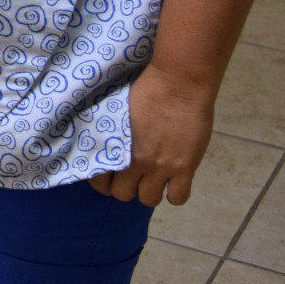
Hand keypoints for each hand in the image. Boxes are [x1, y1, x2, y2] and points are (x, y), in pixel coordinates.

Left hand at [91, 64, 215, 205]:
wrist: (178, 83)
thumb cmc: (146, 89)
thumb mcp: (118, 111)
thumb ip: (112, 133)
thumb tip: (104, 143)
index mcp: (116, 145)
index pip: (99, 179)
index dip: (103, 182)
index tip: (109, 177)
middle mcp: (135, 160)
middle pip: (122, 194)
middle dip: (125, 188)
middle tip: (131, 179)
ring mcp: (161, 167)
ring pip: (149, 200)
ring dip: (150, 192)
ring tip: (153, 180)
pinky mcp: (185, 168)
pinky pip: (178, 198)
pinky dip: (175, 194)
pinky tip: (174, 182)